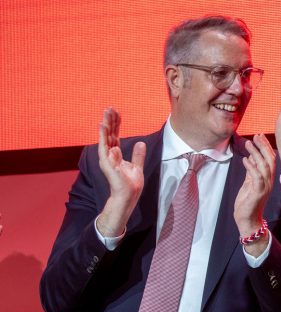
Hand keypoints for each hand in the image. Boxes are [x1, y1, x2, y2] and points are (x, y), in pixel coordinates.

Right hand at [96, 108, 145, 236]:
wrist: (128, 196)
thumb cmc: (130, 184)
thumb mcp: (137, 166)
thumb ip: (138, 155)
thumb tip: (140, 143)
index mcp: (116, 155)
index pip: (115, 136)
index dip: (116, 124)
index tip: (116, 112)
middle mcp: (110, 155)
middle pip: (109, 134)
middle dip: (109, 121)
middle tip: (110, 108)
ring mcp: (107, 159)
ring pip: (105, 138)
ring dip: (105, 125)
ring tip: (105, 113)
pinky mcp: (107, 164)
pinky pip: (104, 148)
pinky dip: (103, 136)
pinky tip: (102, 125)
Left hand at [234, 134, 275, 255]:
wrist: (248, 220)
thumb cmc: (247, 202)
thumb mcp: (249, 183)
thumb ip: (252, 171)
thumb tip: (252, 157)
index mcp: (268, 179)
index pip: (270, 159)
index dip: (266, 147)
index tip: (259, 136)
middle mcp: (269, 182)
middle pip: (270, 160)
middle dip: (263, 146)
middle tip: (256, 136)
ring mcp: (265, 187)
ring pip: (264, 166)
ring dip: (256, 153)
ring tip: (248, 144)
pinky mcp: (258, 192)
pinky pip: (256, 177)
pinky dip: (251, 167)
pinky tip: (245, 159)